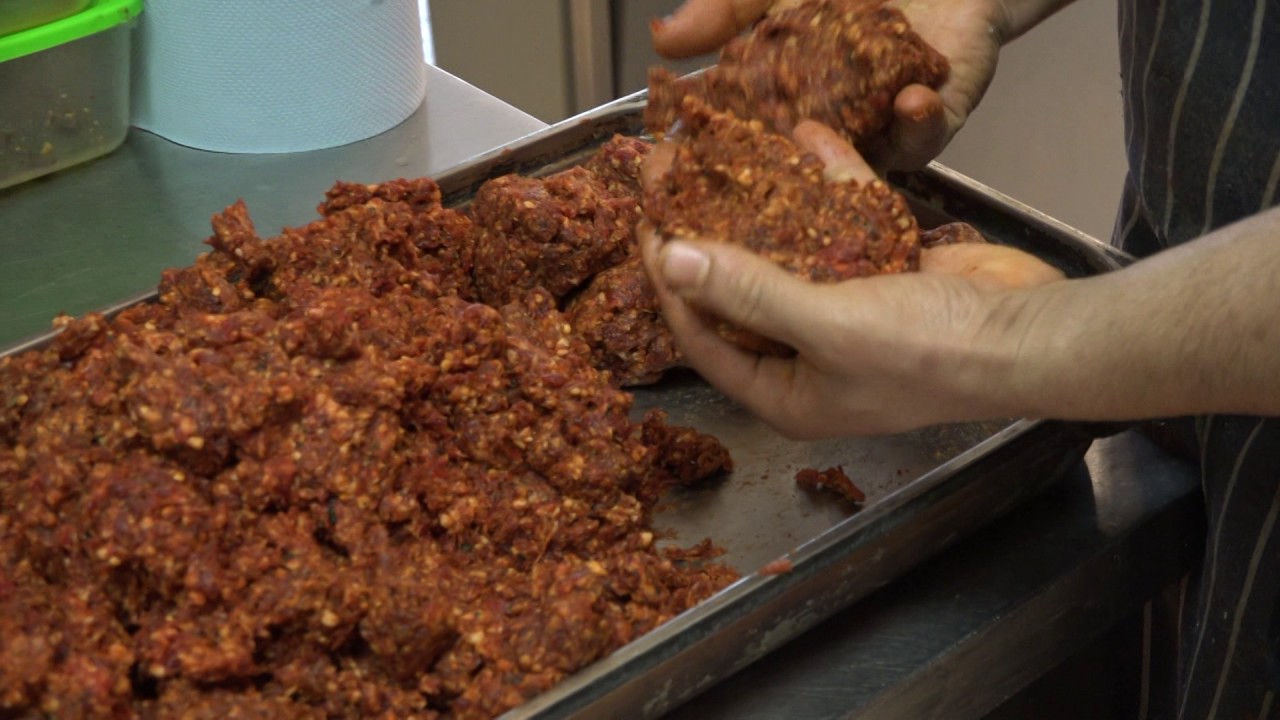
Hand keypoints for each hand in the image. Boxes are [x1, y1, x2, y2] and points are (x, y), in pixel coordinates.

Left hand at [640, 122, 1063, 437]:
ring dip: (763, 202)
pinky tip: (808, 139)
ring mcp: (846, 311)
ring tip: (727, 148)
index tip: (647, 222)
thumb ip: (748, 292)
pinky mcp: (882, 270)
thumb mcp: (828, 326)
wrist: (1034, 332)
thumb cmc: (930, 354)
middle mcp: (806, 355)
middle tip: (676, 175)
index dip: (668, 281)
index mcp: (783, 391)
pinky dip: (829, 185)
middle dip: (708, 231)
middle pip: (737, 288)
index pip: (701, 334)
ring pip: (787, 250)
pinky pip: (840, 224)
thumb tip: (669, 262)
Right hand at [650, 0, 1007, 169]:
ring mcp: (878, 131)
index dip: (716, 148)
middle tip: (758, 165)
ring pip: (858, 166)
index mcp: (785, 103)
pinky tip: (910, 100)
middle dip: (775, 170)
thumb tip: (661, 40)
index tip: (690, 154)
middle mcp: (829, 127)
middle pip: (796, 169)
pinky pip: (923, 140)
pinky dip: (915, 124)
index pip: (744, 136)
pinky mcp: (931, 124)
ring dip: (844, 155)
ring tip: (832, 133)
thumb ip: (723, 13)